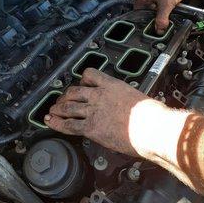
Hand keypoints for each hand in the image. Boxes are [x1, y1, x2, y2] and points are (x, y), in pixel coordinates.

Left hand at [44, 68, 168, 155]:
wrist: (153, 127)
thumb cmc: (152, 115)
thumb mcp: (138, 99)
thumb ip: (126, 100)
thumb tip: (127, 107)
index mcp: (112, 85)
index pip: (90, 74)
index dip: (81, 80)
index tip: (79, 84)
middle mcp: (99, 95)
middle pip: (74, 91)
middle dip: (65, 95)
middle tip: (62, 100)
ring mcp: (93, 111)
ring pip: (68, 106)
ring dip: (58, 108)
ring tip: (52, 111)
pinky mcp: (91, 127)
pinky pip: (69, 124)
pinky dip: (57, 123)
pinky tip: (50, 122)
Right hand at [135, 0, 193, 32]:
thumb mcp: (166, 4)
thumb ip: (161, 19)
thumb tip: (159, 29)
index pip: (137, 10)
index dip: (143, 19)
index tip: (149, 24)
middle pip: (147, 8)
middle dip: (154, 15)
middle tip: (160, 19)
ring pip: (156, 4)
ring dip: (161, 9)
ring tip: (168, 10)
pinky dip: (167, 3)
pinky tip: (173, 4)